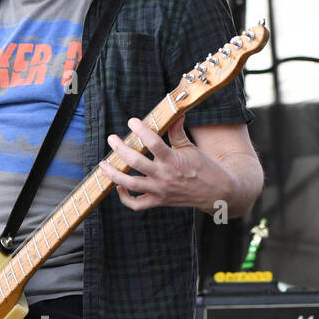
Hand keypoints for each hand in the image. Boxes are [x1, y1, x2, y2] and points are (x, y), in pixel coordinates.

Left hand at [101, 117, 235, 212]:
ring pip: (130, 184)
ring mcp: (159, 190)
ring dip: (113, 174)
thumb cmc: (203, 168)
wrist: (215, 193)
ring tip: (103, 165)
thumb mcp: (191, 147)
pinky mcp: (158, 201)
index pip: (153, 143)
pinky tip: (118, 186)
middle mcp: (164, 176)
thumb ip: (178, 132)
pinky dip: (124, 197)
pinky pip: (136, 204)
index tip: (132, 121)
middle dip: (120, 149)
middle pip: (135, 162)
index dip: (140, 130)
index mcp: (173, 160)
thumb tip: (175, 114)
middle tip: (112, 139)